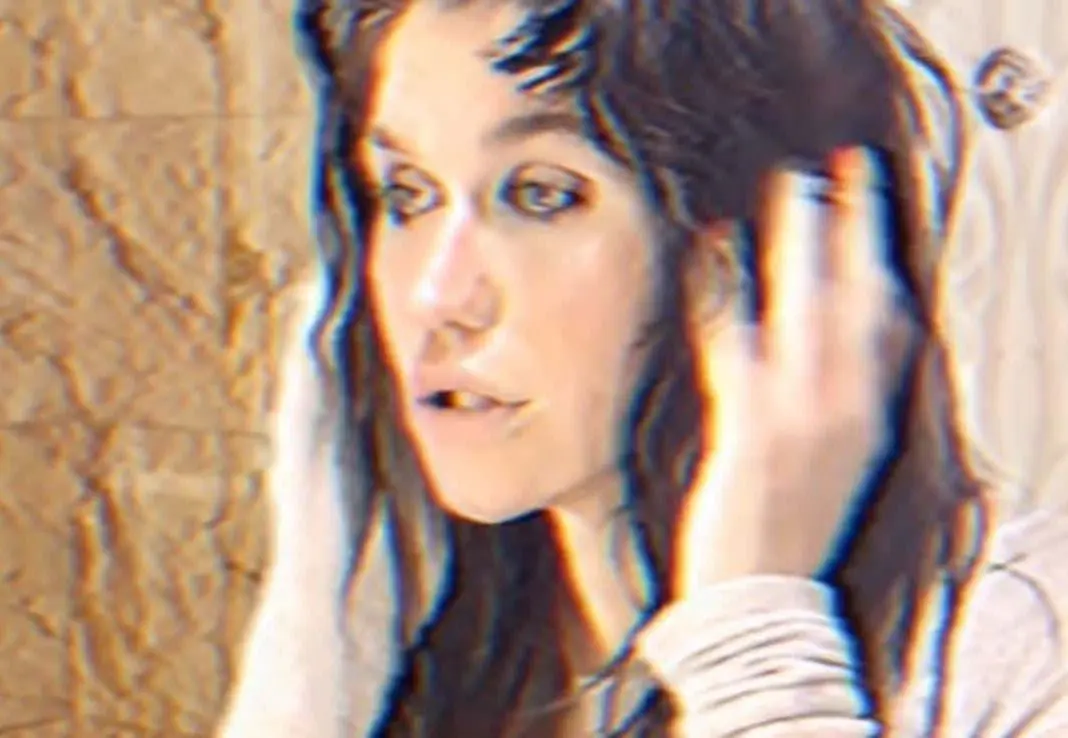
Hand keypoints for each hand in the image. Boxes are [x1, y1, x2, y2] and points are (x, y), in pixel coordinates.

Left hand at [677, 147, 897, 594]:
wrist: (761, 602)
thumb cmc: (786, 536)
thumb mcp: (833, 470)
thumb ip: (837, 412)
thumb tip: (830, 364)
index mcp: (868, 421)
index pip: (892, 329)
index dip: (881, 267)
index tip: (868, 219)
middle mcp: (846, 411)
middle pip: (861, 300)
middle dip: (858, 229)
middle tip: (850, 170)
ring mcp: (802, 417)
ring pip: (810, 308)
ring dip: (801, 240)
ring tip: (793, 185)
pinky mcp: (753, 427)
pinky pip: (739, 341)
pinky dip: (726, 290)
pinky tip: (716, 247)